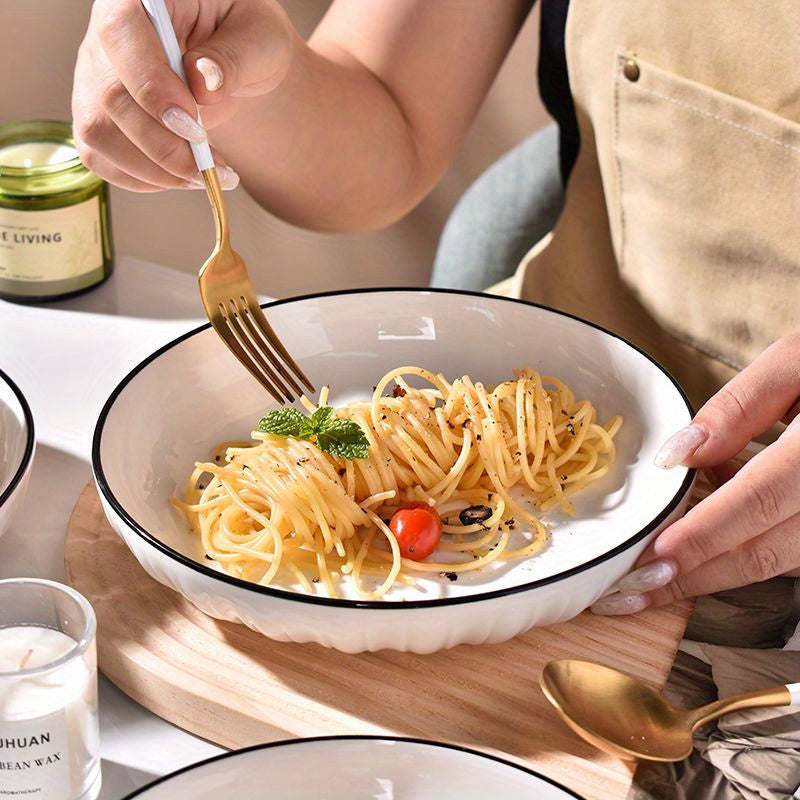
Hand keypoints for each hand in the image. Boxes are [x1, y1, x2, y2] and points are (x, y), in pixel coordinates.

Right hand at [71, 0, 294, 191]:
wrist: (238, 60)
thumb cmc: (248, 39)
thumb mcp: (261, 39)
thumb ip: (235, 58)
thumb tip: (203, 84)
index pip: (121, 33)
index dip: (152, 86)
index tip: (193, 126)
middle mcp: (106, 32)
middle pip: (109, 96)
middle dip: (163, 145)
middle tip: (213, 168)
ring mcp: (95, 76)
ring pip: (98, 132)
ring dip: (155, 169)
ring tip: (206, 176)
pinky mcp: (98, 115)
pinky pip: (101, 157)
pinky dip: (144, 179)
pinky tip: (182, 177)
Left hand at [592, 332, 799, 614]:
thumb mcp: (799, 360)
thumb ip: (740, 407)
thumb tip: (678, 456)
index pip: (756, 502)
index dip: (701, 539)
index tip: (649, 564)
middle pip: (765, 552)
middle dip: (695, 579)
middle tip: (633, 594)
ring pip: (782, 562)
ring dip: (717, 575)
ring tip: (658, 581)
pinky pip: (798, 551)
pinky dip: (750, 551)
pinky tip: (708, 546)